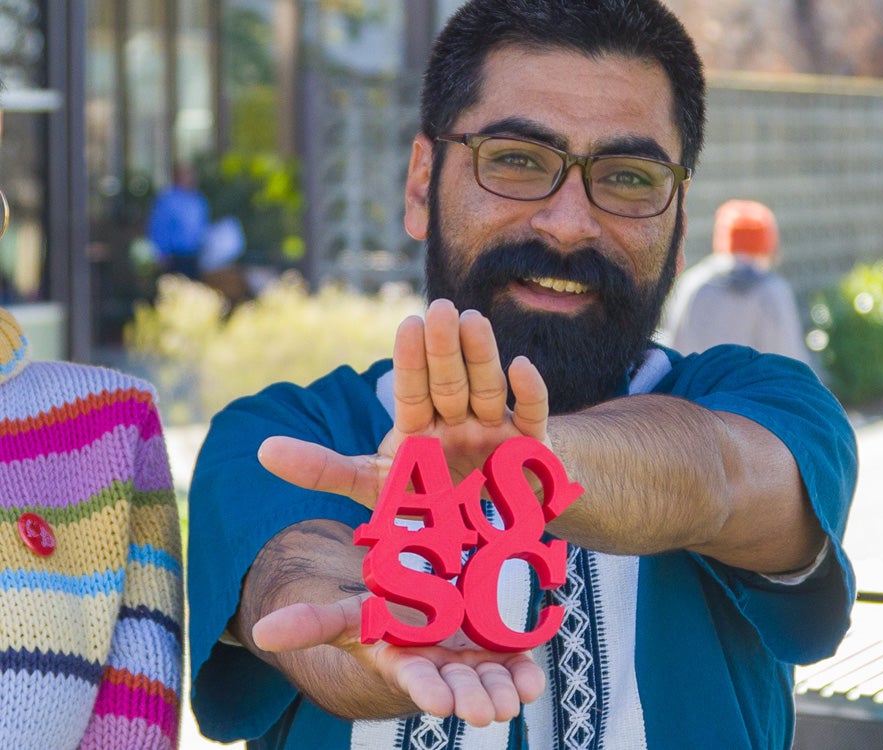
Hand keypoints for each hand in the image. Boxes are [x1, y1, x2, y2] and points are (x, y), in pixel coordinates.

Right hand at [252, 594, 545, 725]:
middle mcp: (435, 665)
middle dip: (471, 697)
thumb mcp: (342, 616)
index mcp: (400, 659)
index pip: (413, 677)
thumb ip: (308, 623)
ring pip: (486, 677)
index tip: (439, 704)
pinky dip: (522, 670)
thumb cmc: (369, 617)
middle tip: (490, 711)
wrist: (402, 608)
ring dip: (501, 689)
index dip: (425, 689)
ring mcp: (464, 658)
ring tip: (516, 698)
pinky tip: (532, 678)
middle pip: (455, 683)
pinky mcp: (490, 647)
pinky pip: (509, 662)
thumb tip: (261, 633)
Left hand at [258, 298, 549, 508]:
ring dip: (481, 356)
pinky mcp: (530, 447)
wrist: (487, 526)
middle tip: (441, 307)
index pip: (411, 389)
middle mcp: (456, 419)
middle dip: (444, 348)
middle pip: (448, 382)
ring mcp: (494, 430)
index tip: (409, 322)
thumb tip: (261, 449)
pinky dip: (530, 393)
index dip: (411, 359)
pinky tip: (521, 366)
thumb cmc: (427, 498)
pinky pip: (533, 416)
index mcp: (418, 425)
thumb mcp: (372, 484)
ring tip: (473, 319)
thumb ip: (322, 468)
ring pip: (487, 389)